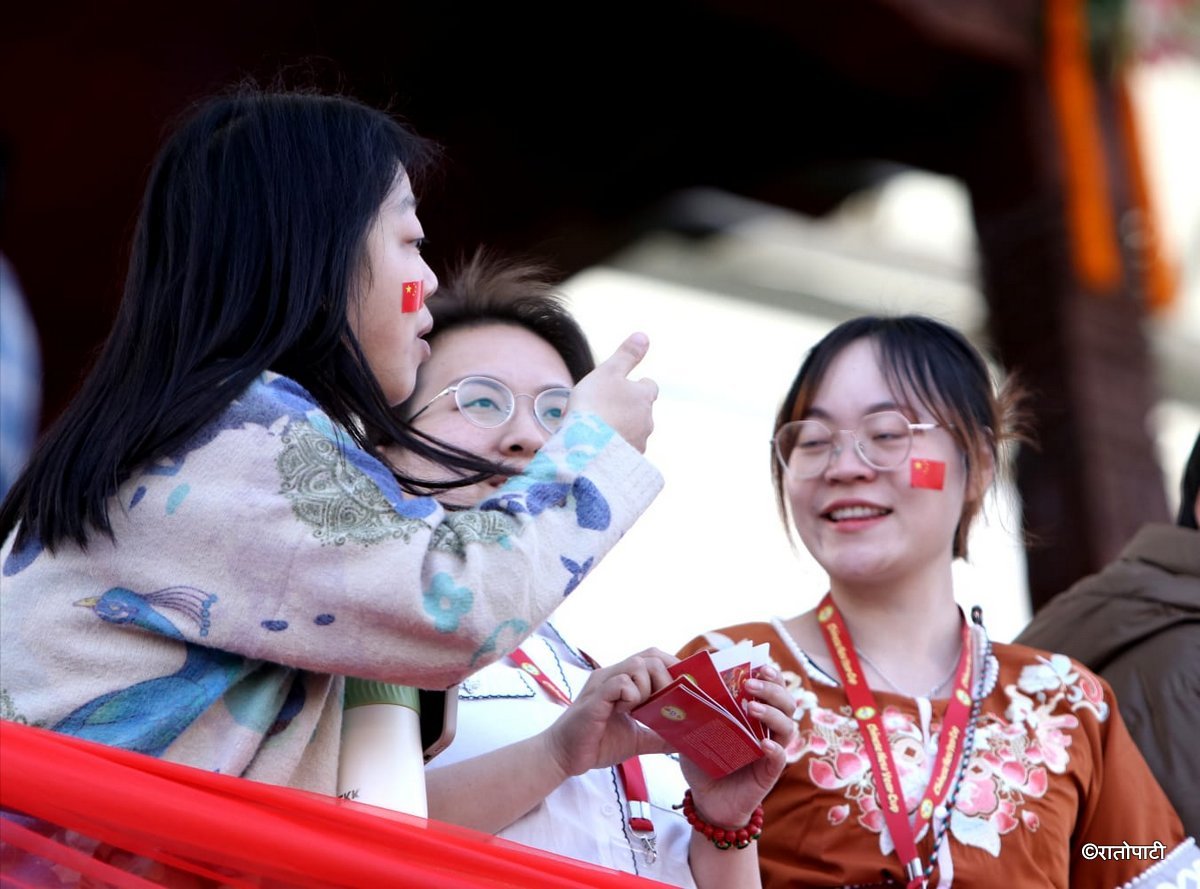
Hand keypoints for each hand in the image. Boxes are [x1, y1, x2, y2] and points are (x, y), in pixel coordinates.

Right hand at [539, 648, 676, 778]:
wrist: (564, 757)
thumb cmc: (597, 744)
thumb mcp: (636, 740)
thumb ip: (658, 736)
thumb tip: (684, 740)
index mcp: (622, 680)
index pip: (652, 658)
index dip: (673, 666)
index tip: (686, 687)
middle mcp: (612, 675)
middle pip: (650, 656)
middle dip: (666, 679)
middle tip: (665, 704)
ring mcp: (602, 684)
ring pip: (637, 665)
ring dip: (648, 689)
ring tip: (640, 710)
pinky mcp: (595, 698)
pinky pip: (620, 683)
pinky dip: (631, 696)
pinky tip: (625, 712)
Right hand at [568, 333, 657, 452]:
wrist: (587, 447)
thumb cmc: (595, 405)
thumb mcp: (608, 372)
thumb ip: (627, 355)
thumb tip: (644, 336)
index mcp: (644, 396)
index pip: (649, 386)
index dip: (637, 385)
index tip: (623, 386)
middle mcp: (647, 420)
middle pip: (641, 411)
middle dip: (627, 409)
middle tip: (604, 409)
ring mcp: (639, 442)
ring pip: (633, 432)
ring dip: (620, 429)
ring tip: (598, 430)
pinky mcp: (628, 462)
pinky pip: (623, 451)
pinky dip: (614, 447)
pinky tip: (598, 447)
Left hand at [679, 665, 796, 827]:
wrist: (706, 800)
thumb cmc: (704, 761)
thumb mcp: (696, 729)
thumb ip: (695, 707)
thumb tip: (685, 676)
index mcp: (754, 715)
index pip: (772, 688)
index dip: (771, 675)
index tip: (759, 665)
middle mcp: (767, 729)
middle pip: (786, 702)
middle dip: (772, 689)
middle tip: (750, 684)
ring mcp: (771, 751)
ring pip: (787, 726)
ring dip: (772, 713)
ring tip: (751, 708)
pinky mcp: (769, 773)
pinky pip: (780, 758)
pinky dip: (775, 748)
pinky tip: (763, 744)